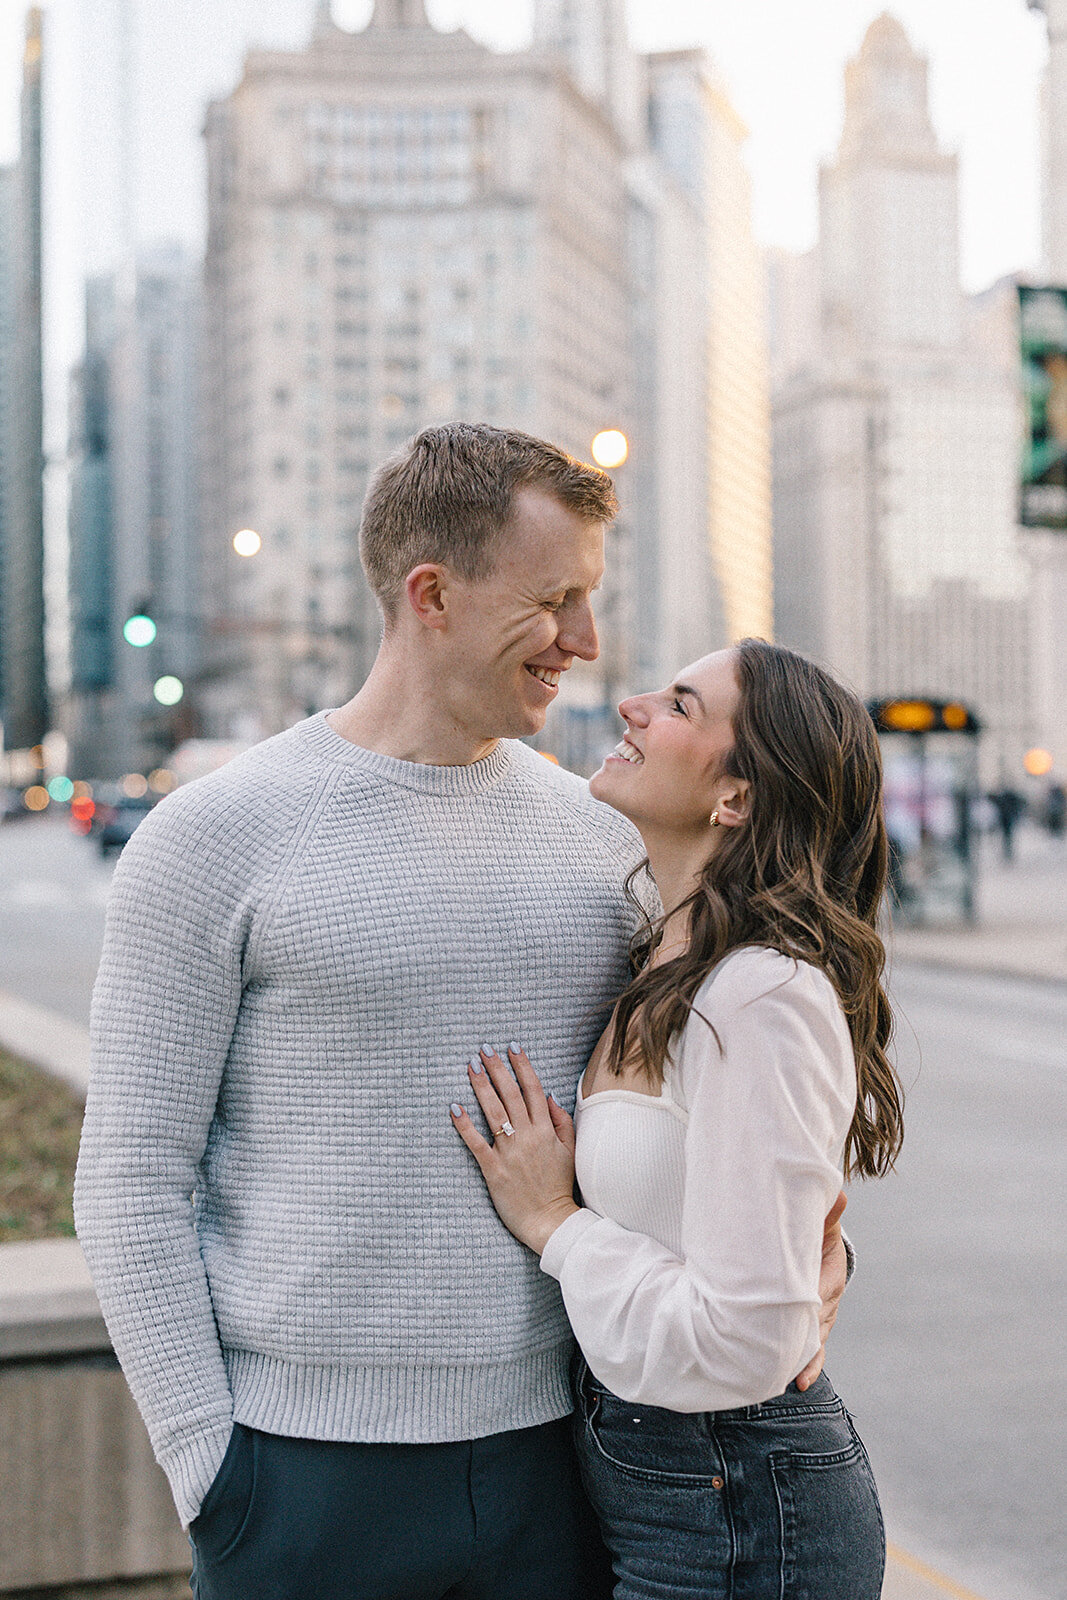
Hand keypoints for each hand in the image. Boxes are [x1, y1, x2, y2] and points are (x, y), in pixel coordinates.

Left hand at [450, 1046, 578, 1254]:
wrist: (550, 1221)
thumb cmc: (559, 1186)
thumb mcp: (570, 1150)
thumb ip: (560, 1121)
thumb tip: (548, 1095)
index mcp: (546, 1130)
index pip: (533, 1089)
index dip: (522, 1066)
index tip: (512, 1047)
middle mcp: (527, 1137)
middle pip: (511, 1095)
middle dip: (498, 1069)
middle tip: (485, 1049)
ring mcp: (509, 1153)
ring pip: (494, 1112)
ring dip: (482, 1087)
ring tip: (472, 1067)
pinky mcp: (493, 1169)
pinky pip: (476, 1143)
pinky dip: (465, 1125)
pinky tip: (455, 1107)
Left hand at [795, 1190, 847, 1390]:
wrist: (817, 1249)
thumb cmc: (813, 1234)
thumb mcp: (821, 1223)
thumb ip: (826, 1213)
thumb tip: (839, 1193)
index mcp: (831, 1274)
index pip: (820, 1289)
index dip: (808, 1300)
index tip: (794, 1308)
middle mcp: (829, 1301)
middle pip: (816, 1320)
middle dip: (800, 1332)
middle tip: (783, 1347)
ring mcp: (822, 1319)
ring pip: (815, 1339)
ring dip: (803, 1355)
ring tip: (791, 1375)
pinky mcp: (813, 1329)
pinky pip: (815, 1350)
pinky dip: (810, 1365)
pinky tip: (800, 1382)